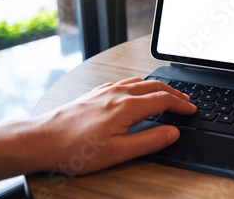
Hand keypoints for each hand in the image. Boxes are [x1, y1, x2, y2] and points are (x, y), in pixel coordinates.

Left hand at [0, 77, 195, 185]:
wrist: (41, 139)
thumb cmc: (75, 148)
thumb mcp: (118, 152)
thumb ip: (149, 141)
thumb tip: (172, 132)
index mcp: (127, 106)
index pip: (163, 101)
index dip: (181, 105)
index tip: (192, 109)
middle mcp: (118, 93)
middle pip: (154, 87)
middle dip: (174, 93)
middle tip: (186, 100)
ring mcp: (105, 90)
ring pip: (139, 82)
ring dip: (158, 87)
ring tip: (167, 94)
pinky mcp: (95, 93)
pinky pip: (124, 82)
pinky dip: (139, 85)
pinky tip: (135, 91)